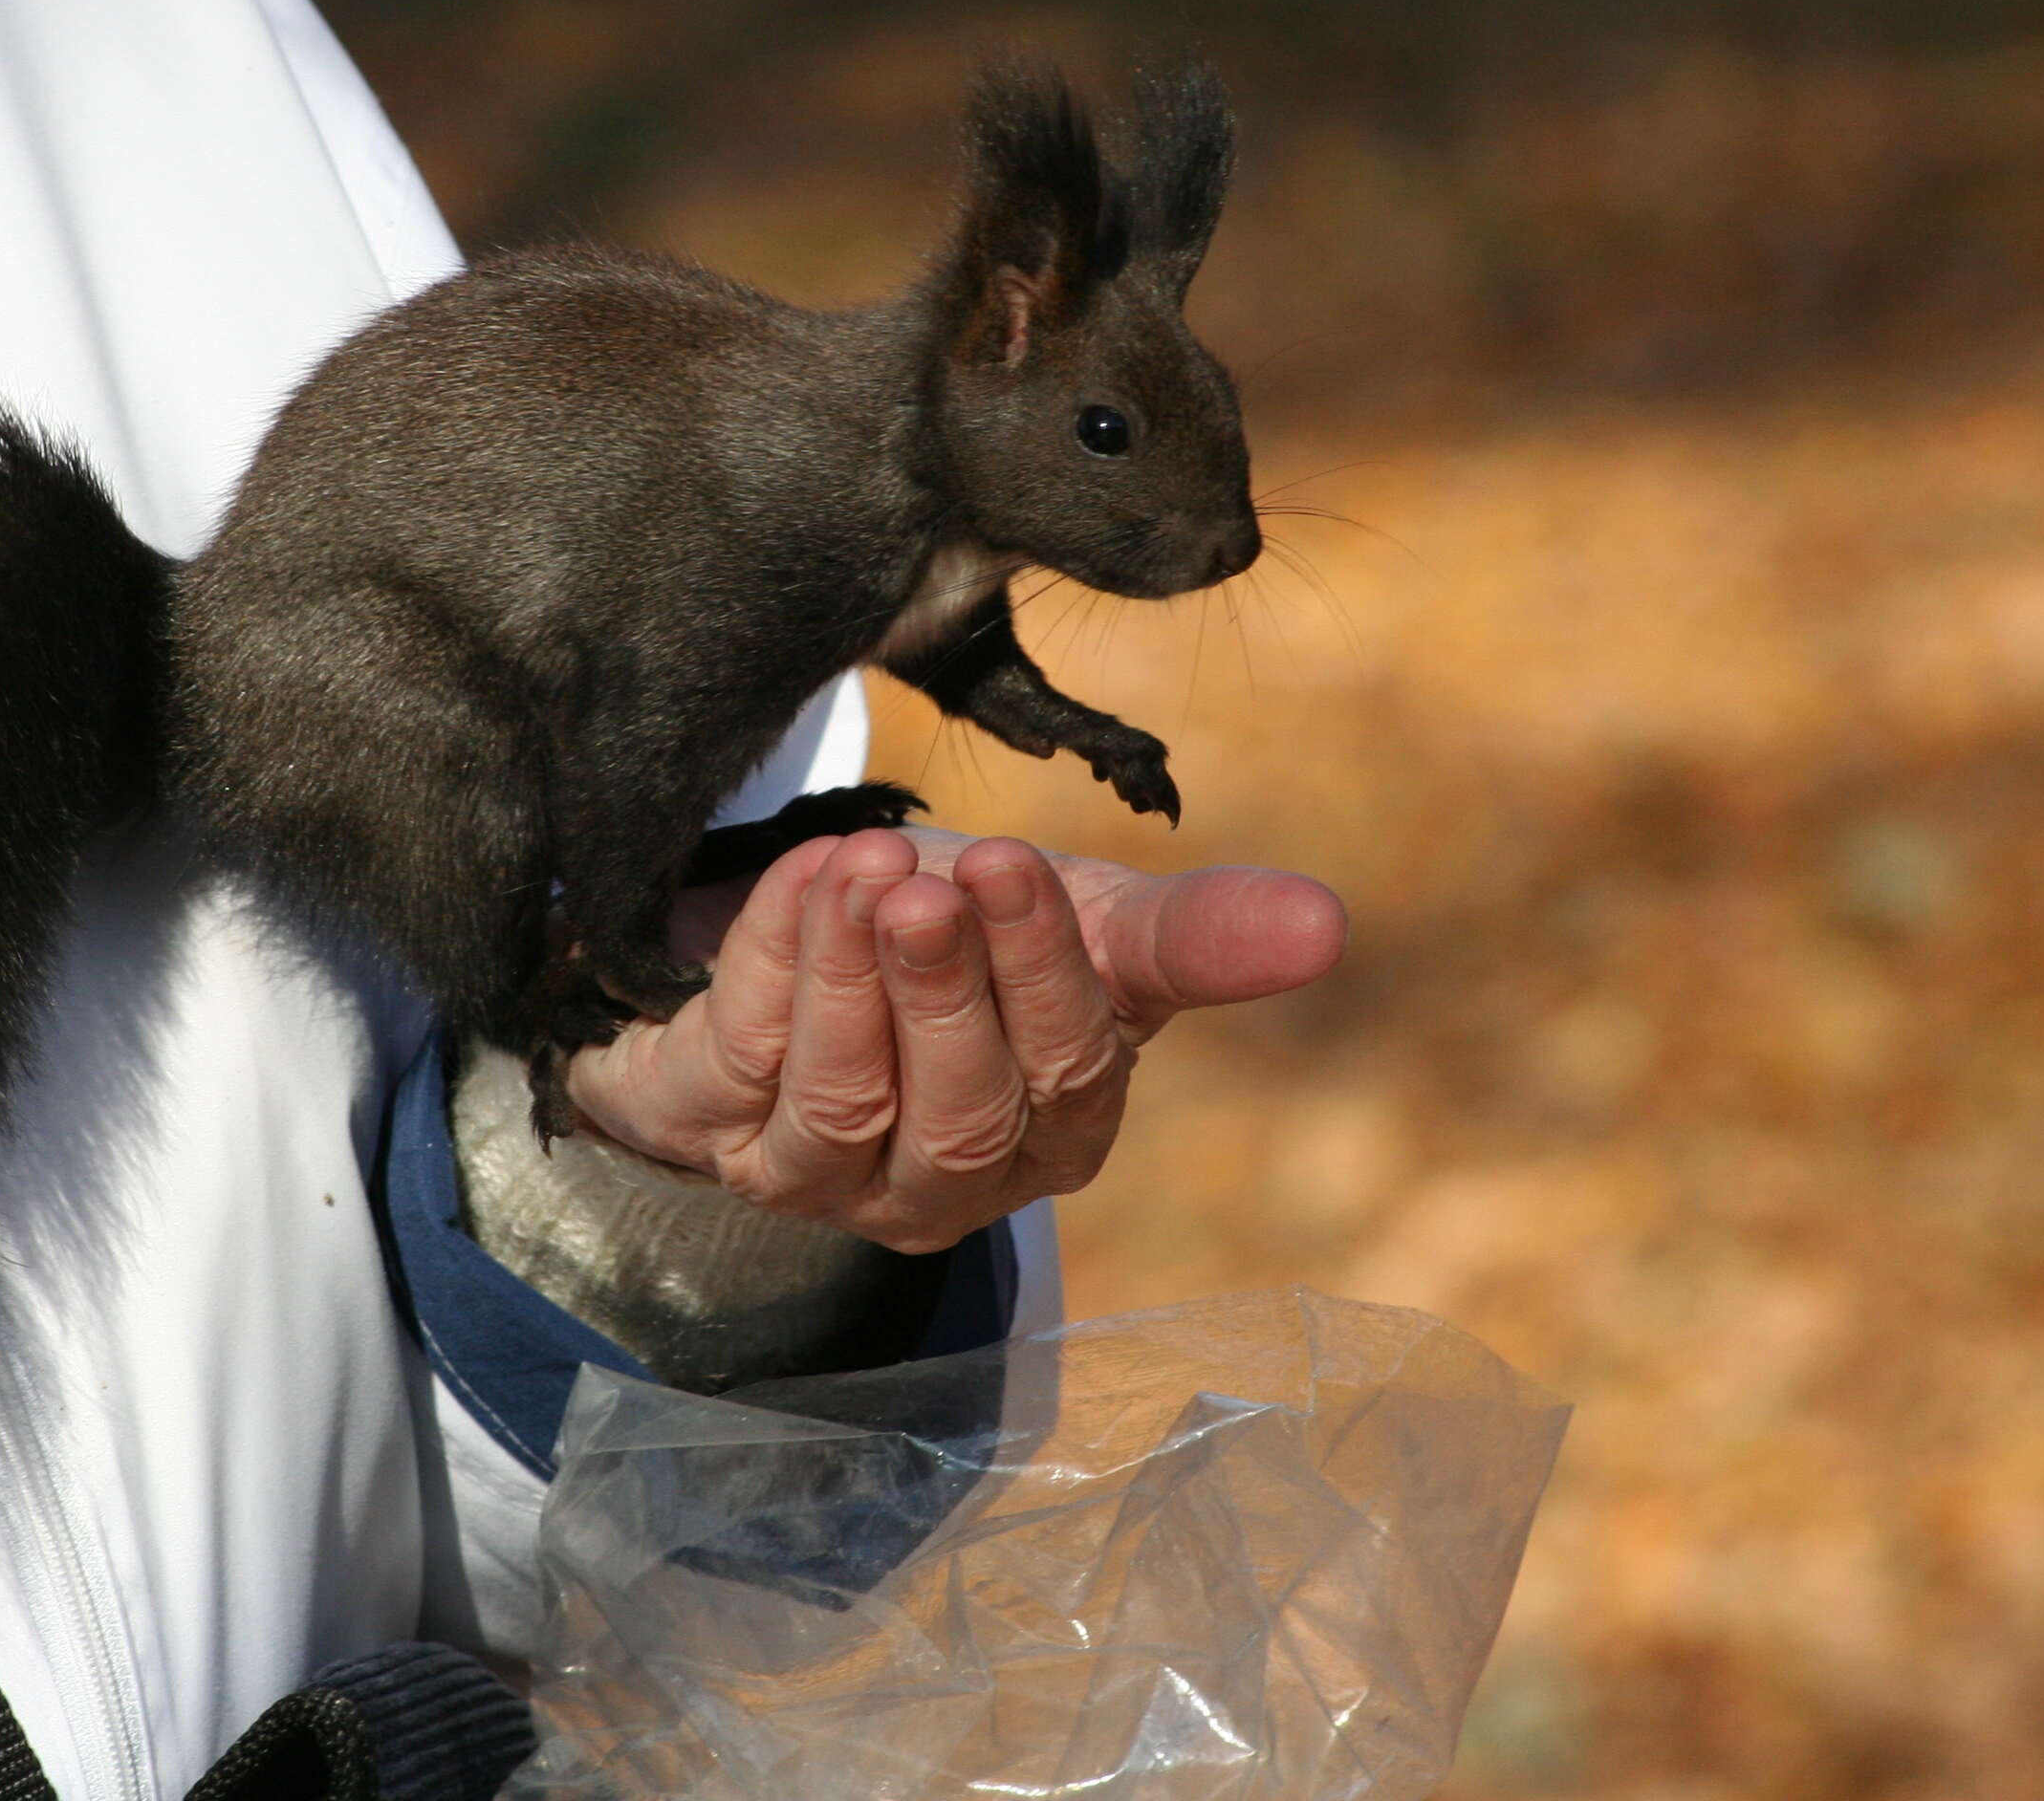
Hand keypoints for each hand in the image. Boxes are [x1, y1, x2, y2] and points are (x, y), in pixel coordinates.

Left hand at [564, 827, 1346, 1254]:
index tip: (1008, 862)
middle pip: (955, 1111)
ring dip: (850, 979)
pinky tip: (803, 880)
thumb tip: (1329, 924)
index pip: (1066, 1073)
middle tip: (929, 881)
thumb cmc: (972, 942)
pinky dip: (772, 960)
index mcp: (1055, 1133)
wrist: (806, 944)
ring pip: (842, 1102)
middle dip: (943, 992)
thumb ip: (1193, 932)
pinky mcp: (714, 1133)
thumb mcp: (1085, 923)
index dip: (1040, 970)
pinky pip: (741, 1058)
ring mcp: (821, 1176)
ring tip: (865, 870)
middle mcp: (942, 1181)